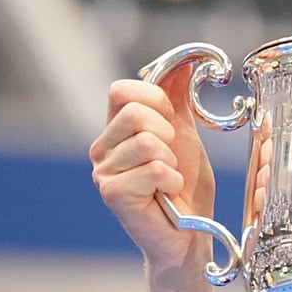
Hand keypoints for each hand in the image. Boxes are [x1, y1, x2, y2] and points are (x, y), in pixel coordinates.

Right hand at [89, 65, 215, 267]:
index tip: (171, 121)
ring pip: (148, 142)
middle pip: (135, 113)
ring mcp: (104, 172)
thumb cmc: (185, 184)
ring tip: (169, 177)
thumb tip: (185, 61)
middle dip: (168, 133)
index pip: (121, 90)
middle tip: (171, 156)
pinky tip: (167, 192)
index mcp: (115, 129)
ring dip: (172, 160)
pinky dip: (172, 179)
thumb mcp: (185, 133)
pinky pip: (153, 169)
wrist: (189, 231)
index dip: (155, 99)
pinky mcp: (113, 195)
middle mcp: (102, 148)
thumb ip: (178, 98)